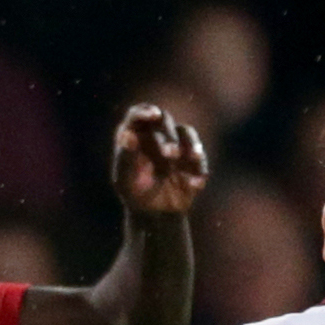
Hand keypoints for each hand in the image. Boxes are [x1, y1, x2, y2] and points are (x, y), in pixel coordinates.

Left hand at [111, 103, 209, 220]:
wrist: (154, 213)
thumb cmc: (134, 193)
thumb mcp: (125, 179)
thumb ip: (126, 158)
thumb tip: (127, 135)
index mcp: (135, 135)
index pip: (138, 114)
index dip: (145, 111)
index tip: (153, 115)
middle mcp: (156, 134)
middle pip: (164, 120)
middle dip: (169, 135)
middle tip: (169, 154)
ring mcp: (177, 144)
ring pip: (186, 133)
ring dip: (190, 144)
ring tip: (192, 157)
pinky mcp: (192, 158)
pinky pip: (199, 158)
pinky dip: (199, 168)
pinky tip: (195, 184)